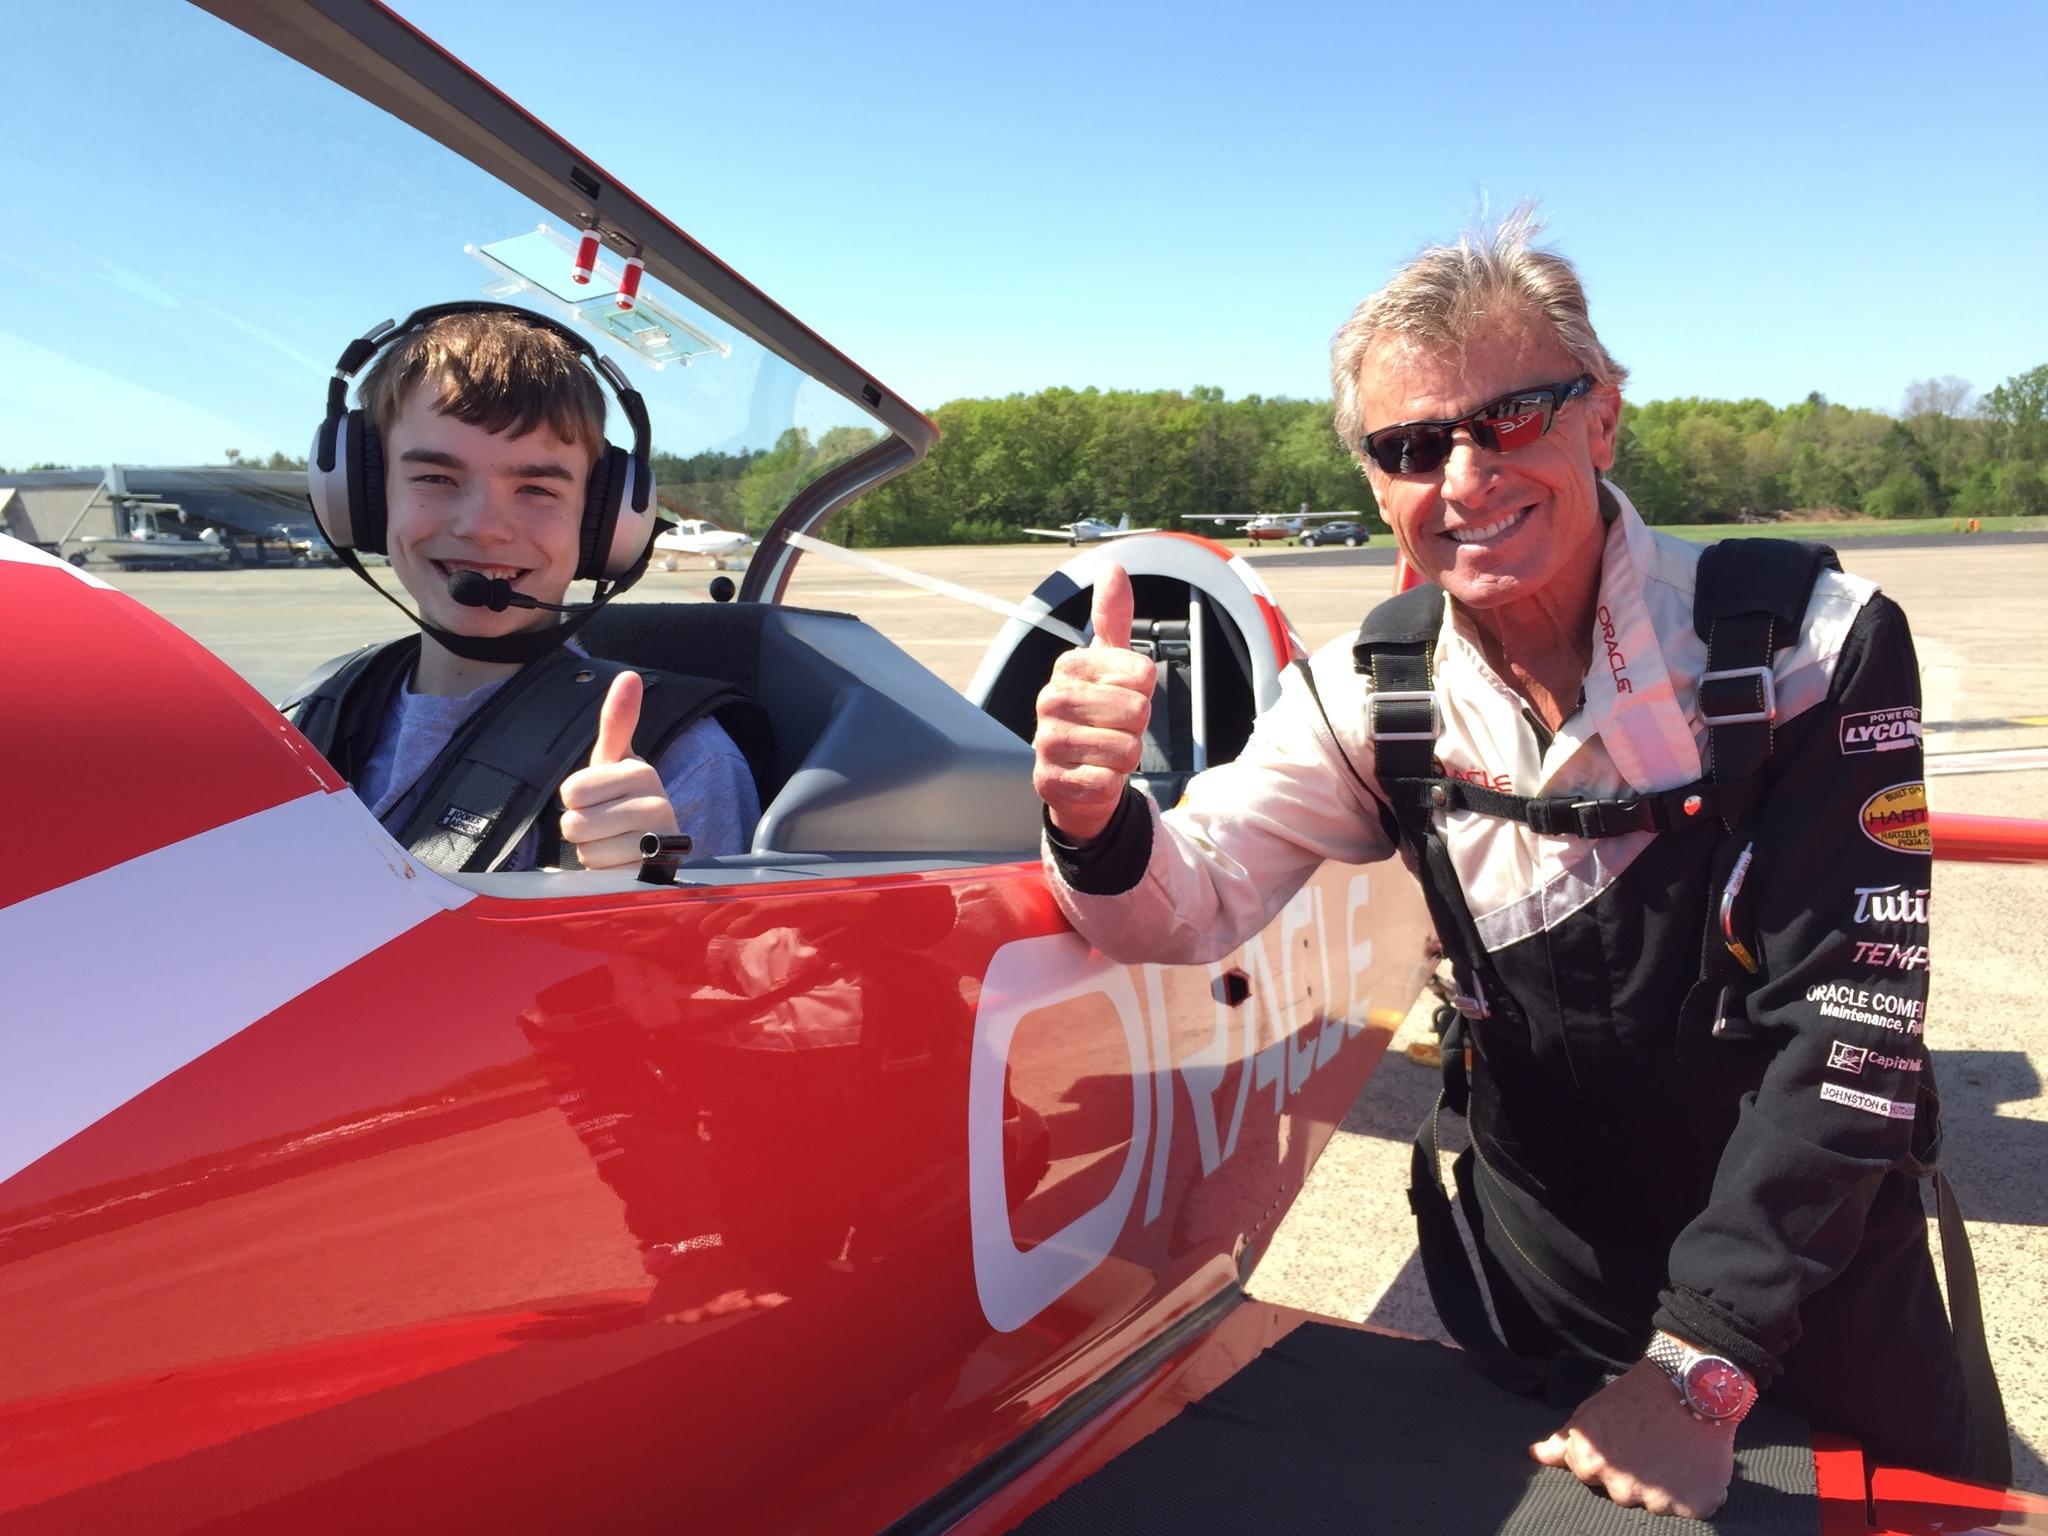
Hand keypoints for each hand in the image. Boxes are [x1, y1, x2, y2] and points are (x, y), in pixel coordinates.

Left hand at [559, 671, 680, 868]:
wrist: (656, 848)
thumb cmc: (625, 799)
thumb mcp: (615, 761)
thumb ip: (617, 721)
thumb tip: (628, 676)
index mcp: (642, 772)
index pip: (571, 791)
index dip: (575, 799)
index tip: (599, 798)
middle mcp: (658, 804)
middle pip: (575, 823)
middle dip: (582, 829)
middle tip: (605, 825)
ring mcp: (658, 842)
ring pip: (587, 851)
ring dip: (593, 853)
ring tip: (615, 843)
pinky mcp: (653, 874)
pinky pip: (601, 875)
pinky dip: (604, 873)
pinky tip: (622, 863)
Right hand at [1032, 565, 1156, 841]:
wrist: (1077, 779)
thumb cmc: (1099, 717)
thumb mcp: (1109, 666)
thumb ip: (1113, 620)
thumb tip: (1113, 568)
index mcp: (1068, 666)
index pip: (1142, 673)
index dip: (1143, 691)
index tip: (1120, 697)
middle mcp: (1050, 699)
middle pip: (1137, 711)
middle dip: (1136, 728)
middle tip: (1113, 730)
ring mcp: (1046, 741)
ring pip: (1126, 749)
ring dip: (1124, 758)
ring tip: (1103, 753)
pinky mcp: (1049, 781)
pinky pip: (1108, 781)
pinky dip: (1110, 784)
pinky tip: (1092, 776)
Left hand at [1529, 1357, 1736, 1519]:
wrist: (1690, 1385)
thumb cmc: (1638, 1396)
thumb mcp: (1591, 1413)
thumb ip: (1562, 1442)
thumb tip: (1535, 1455)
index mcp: (1591, 1466)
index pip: (1591, 1476)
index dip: (1609, 1457)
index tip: (1623, 1440)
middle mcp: (1622, 1490)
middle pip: (1625, 1493)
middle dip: (1635, 1476)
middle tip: (1649, 1446)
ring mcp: (1658, 1501)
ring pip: (1658, 1503)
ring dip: (1665, 1486)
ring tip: (1672, 1452)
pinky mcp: (1694, 1506)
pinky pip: (1692, 1508)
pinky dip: (1695, 1492)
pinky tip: (1693, 1463)